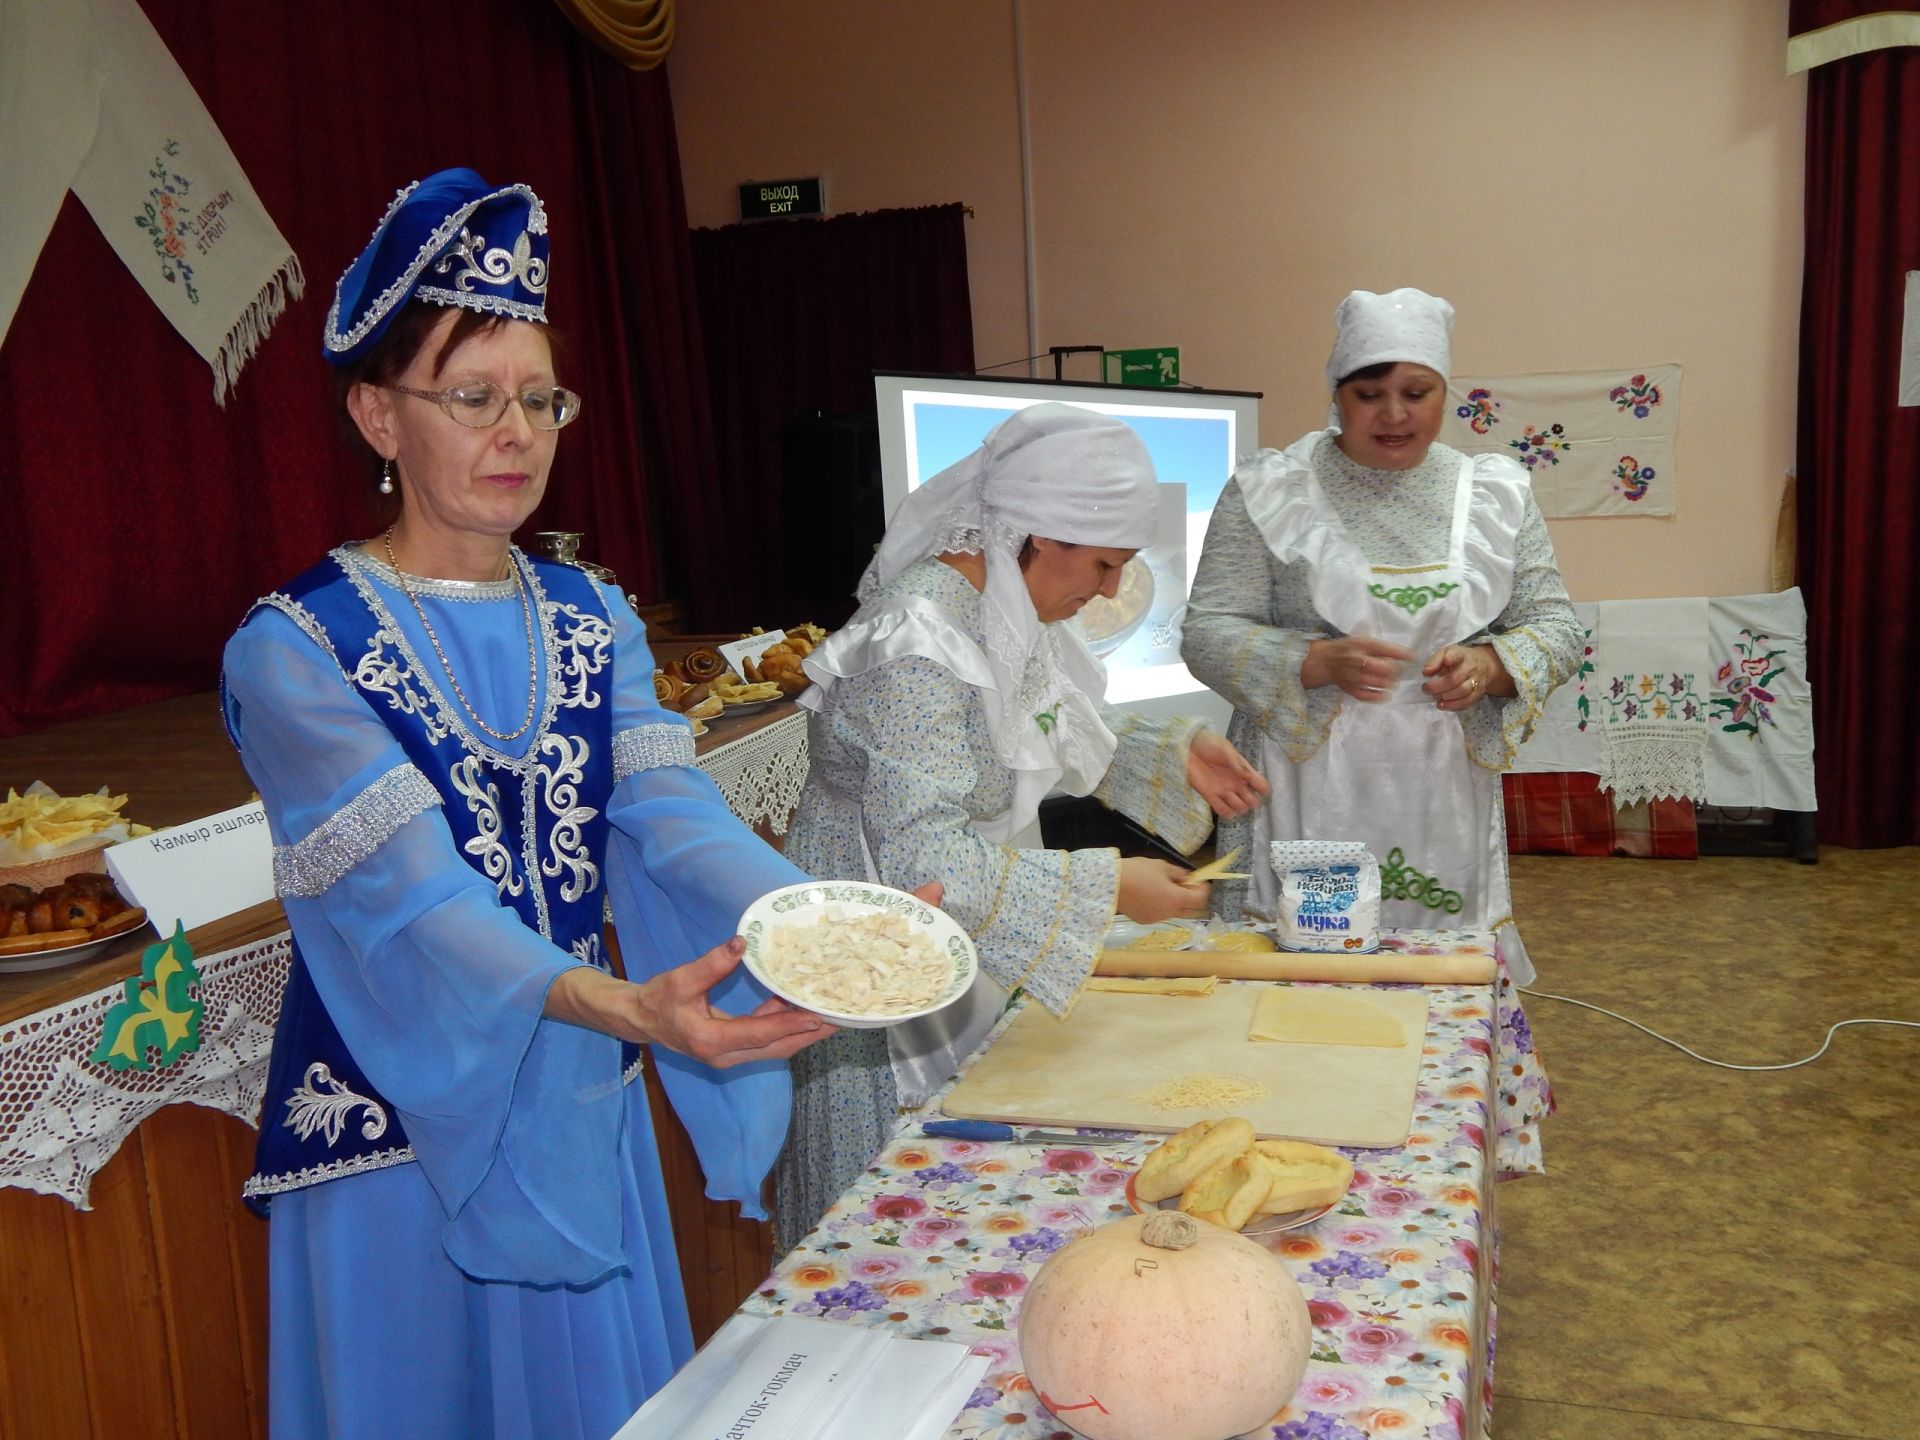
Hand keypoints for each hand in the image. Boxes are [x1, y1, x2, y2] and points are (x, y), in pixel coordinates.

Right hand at [548, 938, 834, 1066]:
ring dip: (801, 1031)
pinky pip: (765, 1039)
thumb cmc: (658, 1000)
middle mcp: (726, 1055)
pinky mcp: (732, 1048)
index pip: (760, 1033)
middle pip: (777, 1047)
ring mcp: (730, 1055)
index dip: (790, 1024)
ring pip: (774, 1046)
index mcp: (713, 1040)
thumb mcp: (681, 979)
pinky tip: (798, 1007)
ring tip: (829, 1014)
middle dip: (809, 1034)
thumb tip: (740, 943)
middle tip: (840, 1019)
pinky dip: (784, 1026)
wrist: (640, 1021)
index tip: (816, 1015)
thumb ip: (711, 964)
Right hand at [1117, 857, 1211, 923]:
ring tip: (1164, 888)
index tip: (1199, 880)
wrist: (1111, 884)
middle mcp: (1169, 913)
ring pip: (1174, 912)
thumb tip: (1188, 877)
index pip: (1200, 899)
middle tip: (1184, 884)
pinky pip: (1160, 914)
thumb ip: (1178, 873)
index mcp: (1176, 899)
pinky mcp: (1145, 921)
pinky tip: (1149, 895)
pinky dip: (1161, 906)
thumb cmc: (1138, 871)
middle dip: (1191, 897)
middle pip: (1191, 910)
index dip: (1203, 889)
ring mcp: (1157, 919)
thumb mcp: (1161, 866)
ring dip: (1176, 902)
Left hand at [1185, 730, 1269, 817]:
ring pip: (1239, 807)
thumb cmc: (1207, 744)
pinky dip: (1227, 813)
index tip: (1262, 791)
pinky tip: (1228, 812)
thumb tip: (1247, 775)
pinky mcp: (1210, 795)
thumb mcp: (1224, 748)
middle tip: (1247, 798)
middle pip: (1252, 799)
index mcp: (1242, 770)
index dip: (1263, 789)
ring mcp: (1223, 790)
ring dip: (1240, 808)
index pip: (1260, 783)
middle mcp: (1236, 782)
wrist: (1186, 746)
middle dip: (1252, 802)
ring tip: (1235, 803)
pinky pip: (1222, 810)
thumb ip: (1235, 761)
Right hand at [1302, 635, 1416, 702]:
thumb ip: (1384, 647)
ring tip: (1392, 683)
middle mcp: (1354, 659)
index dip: (1399, 653)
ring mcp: (1350, 675)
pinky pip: (1364, 695)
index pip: (1382, 648)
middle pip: (1378, 666)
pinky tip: (1385, 695)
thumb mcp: (1365, 640)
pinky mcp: (1348, 687)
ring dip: (1387, 683)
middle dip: (1393, 670)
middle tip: (1398, 672)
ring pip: (1373, 682)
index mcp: (1361, 644)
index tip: (1411, 657)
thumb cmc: (1351, 649)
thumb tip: (1407, 654)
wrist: (1327, 660)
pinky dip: (1376, 696)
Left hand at [1421, 643, 1511, 710]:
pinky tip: (1442, 704)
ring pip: (1462, 691)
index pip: (1457, 655)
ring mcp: (1476, 681)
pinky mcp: (1478, 693)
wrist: (1483, 665)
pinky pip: (1467, 702)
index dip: (1450, 658)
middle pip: (1455, 679)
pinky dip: (1452, 705)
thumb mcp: (1445, 653)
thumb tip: (1426, 672)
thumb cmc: (1458, 660)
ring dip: (1445, 696)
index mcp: (1461, 655)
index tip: (1445, 661)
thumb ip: (1434, 661)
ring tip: (1434, 696)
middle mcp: (1471, 668)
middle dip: (1438, 686)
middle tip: (1426, 688)